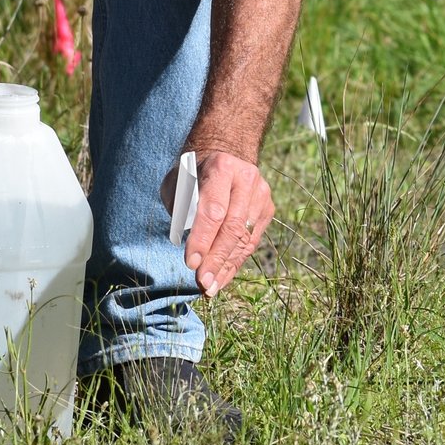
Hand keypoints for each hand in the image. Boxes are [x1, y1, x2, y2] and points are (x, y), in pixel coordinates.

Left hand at [174, 149, 273, 297]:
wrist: (224, 157)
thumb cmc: (192, 176)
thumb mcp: (177, 185)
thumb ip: (180, 211)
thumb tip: (191, 248)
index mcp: (221, 168)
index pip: (213, 210)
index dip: (203, 239)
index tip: (191, 263)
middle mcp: (247, 179)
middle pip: (233, 227)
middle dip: (216, 259)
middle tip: (202, 283)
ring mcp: (261, 195)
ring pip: (244, 238)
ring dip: (226, 266)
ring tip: (210, 287)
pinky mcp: (267, 210)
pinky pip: (251, 242)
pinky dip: (235, 263)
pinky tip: (221, 279)